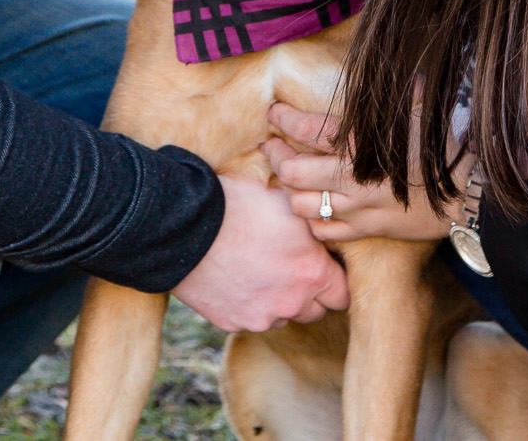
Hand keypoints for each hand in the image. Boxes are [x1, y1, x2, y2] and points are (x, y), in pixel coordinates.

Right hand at [173, 171, 350, 331]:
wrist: (184, 226)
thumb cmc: (239, 206)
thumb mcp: (286, 204)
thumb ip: (312, 225)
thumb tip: (323, 222)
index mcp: (312, 273)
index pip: (343, 294)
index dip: (334, 279)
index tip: (322, 265)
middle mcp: (292, 303)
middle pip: (315, 310)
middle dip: (308, 293)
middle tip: (289, 267)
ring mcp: (261, 317)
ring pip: (282, 316)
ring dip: (278, 300)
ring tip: (257, 270)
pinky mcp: (233, 324)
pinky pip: (250, 319)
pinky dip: (247, 304)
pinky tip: (234, 278)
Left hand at [261, 101, 466, 243]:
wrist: (469, 195)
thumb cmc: (444, 147)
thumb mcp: (420, 110)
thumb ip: (397, 89)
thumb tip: (397, 67)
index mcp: (361, 142)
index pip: (306, 128)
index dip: (283, 119)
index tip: (274, 113)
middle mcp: (353, 176)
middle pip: (292, 171)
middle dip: (276, 156)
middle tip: (271, 147)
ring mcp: (358, 207)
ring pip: (301, 205)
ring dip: (291, 192)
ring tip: (289, 180)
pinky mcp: (367, 229)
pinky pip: (324, 232)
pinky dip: (313, 222)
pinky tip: (314, 210)